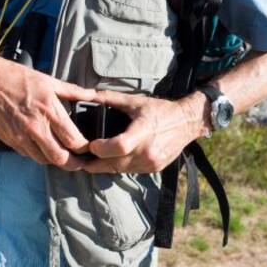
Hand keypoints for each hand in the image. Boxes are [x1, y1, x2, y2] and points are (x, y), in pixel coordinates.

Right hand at [0, 53, 100, 170]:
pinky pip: (29, 155)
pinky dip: (39, 155)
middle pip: (60, 158)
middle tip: (81, 163)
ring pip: (44, 160)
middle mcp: (36, 128)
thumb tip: (93, 95)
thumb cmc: (15, 77)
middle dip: (74, 164)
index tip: (88, 148)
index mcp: (49, 111)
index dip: (84, 149)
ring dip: (56, 161)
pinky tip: (45, 149)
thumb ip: (73, 91)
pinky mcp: (10, 141)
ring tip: (65, 158)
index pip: (73, 141)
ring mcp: (21, 137)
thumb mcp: (48, 81)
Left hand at [82, 90, 207, 173]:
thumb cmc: (160, 110)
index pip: (118, 146)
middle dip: (94, 164)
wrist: (187, 122)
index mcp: (143, 132)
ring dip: (105, 167)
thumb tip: (85, 95)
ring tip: (91, 161)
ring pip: (120, 170)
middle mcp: (148, 152)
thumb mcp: (134, 101)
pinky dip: (119, 166)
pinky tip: (112, 160)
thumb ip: (108, 99)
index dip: (101, 148)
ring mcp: (151, 163)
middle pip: (114, 164)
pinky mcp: (154, 169)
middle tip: (79, 160)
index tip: (90, 145)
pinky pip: (130, 171)